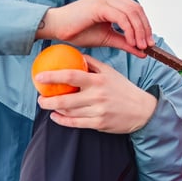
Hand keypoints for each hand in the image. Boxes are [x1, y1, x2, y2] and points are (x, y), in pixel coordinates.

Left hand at [35, 55, 156, 133]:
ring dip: (54, 109)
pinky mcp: (99, 124)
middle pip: (65, 99)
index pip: (71, 76)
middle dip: (47, 100)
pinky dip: (62, 120)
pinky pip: (75, 123)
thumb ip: (92, 63)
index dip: (52, 76)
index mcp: (99, 80)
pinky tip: (55, 116)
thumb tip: (75, 56)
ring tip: (47, 105)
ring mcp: (98, 111)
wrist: (142, 110)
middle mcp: (97, 96)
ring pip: (69, 112)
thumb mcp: (110, 72)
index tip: (39, 77)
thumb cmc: (123, 89)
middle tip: (39, 97)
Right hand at [38, 0, 152, 57]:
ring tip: (140, 47)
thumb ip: (125, 42)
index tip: (149, 43)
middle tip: (148, 46)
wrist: (56, 28)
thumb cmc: (78, 31)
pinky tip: (131, 42)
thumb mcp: (107, 38)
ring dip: (139, 31)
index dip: (145, 26)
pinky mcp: (100, 5)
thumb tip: (143, 52)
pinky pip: (122, 18)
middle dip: (145, 29)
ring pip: (132, 13)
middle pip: (137, 10)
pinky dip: (130, 31)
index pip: (136, 10)